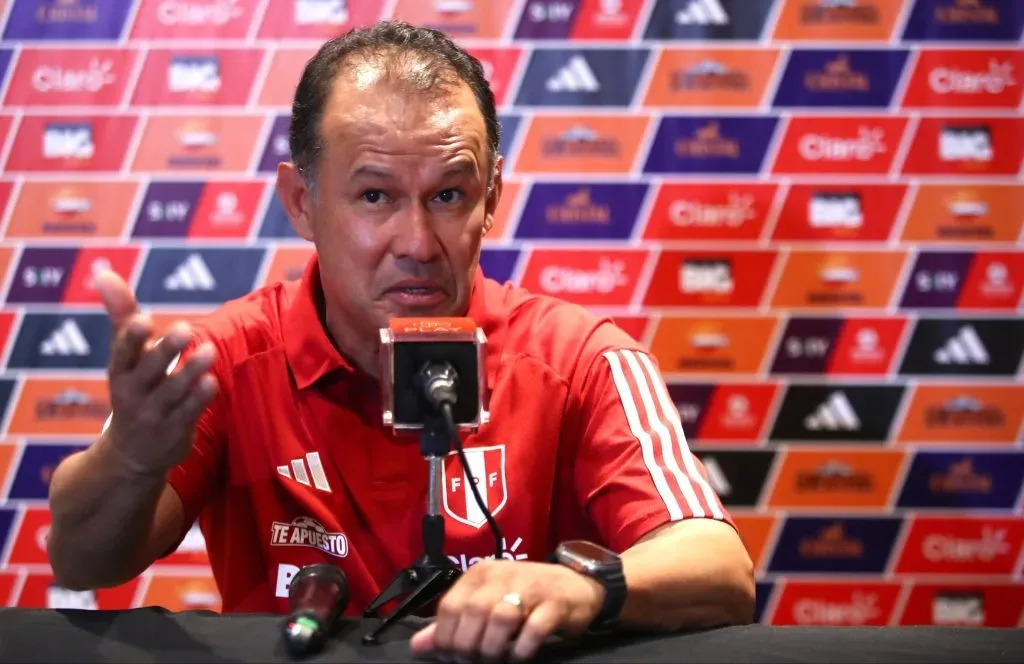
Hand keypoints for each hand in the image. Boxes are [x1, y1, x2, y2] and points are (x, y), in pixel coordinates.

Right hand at [94, 269, 218, 474]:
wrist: (130, 455)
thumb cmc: (132, 389)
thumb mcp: (123, 356)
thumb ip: (120, 314)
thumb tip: (104, 272)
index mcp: (120, 371)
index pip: (122, 353)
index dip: (130, 338)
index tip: (143, 320)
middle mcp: (133, 393)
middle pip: (149, 370)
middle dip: (165, 350)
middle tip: (185, 328)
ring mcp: (154, 414)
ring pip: (173, 392)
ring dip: (191, 371)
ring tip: (209, 350)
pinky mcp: (175, 430)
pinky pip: (189, 413)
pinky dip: (199, 398)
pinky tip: (213, 381)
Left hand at [410, 560, 603, 661]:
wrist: (576, 585)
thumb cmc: (526, 595)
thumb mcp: (487, 601)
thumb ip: (454, 623)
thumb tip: (418, 645)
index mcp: (480, 574)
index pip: (449, 606)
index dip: (445, 638)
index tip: (452, 656)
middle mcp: (502, 575)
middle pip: (472, 613)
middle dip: (468, 646)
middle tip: (475, 661)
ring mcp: (530, 587)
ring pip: (499, 619)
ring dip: (493, 648)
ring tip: (496, 658)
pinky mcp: (554, 602)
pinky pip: (533, 629)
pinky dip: (522, 649)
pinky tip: (520, 655)